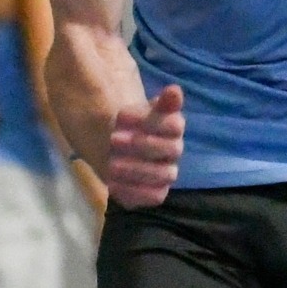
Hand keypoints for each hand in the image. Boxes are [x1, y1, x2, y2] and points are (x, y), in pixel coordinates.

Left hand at [106, 84, 184, 207]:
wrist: (118, 148)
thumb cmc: (131, 125)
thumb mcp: (140, 109)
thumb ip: (159, 102)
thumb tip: (174, 90)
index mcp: (174, 127)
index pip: (174, 125)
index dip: (149, 121)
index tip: (120, 116)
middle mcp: (174, 151)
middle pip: (172, 150)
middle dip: (143, 144)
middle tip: (113, 139)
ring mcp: (166, 172)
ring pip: (164, 175)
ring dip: (137, 170)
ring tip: (112, 164)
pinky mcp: (155, 192)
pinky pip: (154, 197)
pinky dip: (134, 191)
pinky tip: (112, 183)